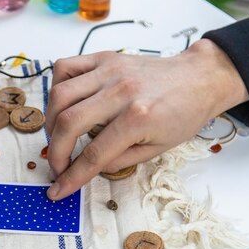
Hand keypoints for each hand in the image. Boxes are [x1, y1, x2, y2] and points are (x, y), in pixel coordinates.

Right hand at [45, 39, 248, 199]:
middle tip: (57, 166)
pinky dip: (56, 87)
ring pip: (60, 94)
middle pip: (68, 122)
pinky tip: (63, 103)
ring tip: (57, 136)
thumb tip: (86, 168)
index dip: (71, 176)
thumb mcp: (157, 149)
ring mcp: (110, 70)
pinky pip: (65, 67)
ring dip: (50, 121)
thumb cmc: (183, 114)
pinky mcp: (104, 58)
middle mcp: (121, 91)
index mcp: (138, 118)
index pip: (93, 153)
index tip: (58, 190)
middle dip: (55, 152)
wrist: (199, 79)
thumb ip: (118, 161)